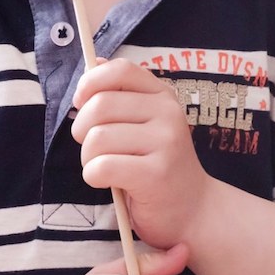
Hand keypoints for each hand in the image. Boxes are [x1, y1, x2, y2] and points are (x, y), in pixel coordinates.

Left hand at [71, 59, 207, 250]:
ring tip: (102, 166)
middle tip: (91, 146)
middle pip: (100, 105)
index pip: (120, 70)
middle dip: (81, 128)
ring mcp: (165, 143)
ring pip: (97, 138)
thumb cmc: (157, 164)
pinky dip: (93, 176)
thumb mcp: (144, 123)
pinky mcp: (155, 174)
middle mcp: (167, 113)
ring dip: (87, 157)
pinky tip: (107, 182)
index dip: (91, 82)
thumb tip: (94, 63)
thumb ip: (121, 94)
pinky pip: (101, 166)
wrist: (193, 210)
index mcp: (162, 95)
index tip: (81, 102)